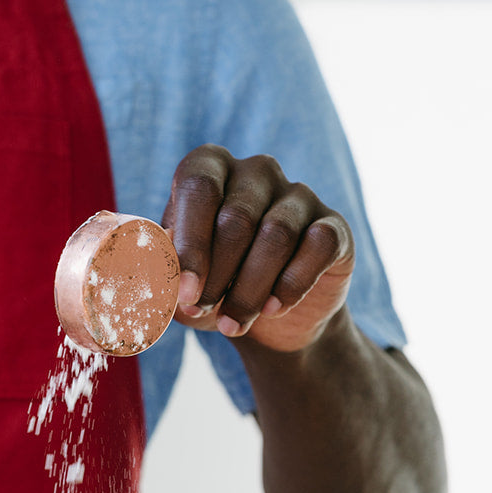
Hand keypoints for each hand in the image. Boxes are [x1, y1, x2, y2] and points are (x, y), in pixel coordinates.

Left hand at [162, 146, 354, 353]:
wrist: (270, 320)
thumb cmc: (213, 288)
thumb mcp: (180, 284)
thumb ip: (165, 272)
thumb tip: (158, 267)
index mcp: (210, 170)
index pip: (198, 188)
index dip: (190, 245)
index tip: (185, 294)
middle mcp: (256, 171)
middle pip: (237, 218)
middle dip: (216, 276)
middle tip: (203, 311)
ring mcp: (298, 194)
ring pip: (276, 236)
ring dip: (250, 290)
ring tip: (233, 323)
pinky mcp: (332, 226)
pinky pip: (317, 246)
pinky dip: (291, 285)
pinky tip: (272, 309)